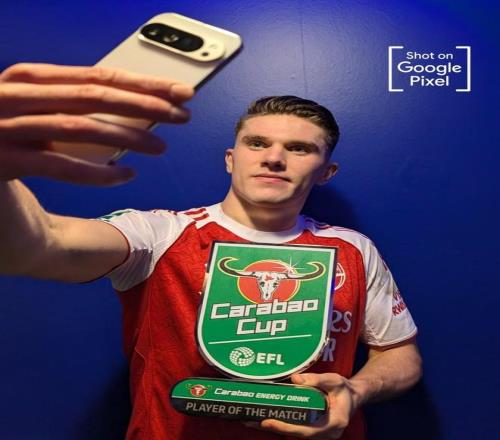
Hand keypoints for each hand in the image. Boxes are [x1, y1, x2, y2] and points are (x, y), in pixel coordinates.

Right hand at [0, 63, 193, 184]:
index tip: (180, 90)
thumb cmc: (6, 138)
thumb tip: (134, 109)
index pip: (97, 76)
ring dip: (127, 137)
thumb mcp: (38, 113)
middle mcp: (15, 96)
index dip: (143, 83)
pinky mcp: (2, 162)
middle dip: (145, 104)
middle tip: (183, 114)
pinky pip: (59, 167)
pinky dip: (97, 172)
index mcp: (29, 79)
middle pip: (94, 95)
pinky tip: (126, 176)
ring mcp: (5, 128)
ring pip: (80, 127)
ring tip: (161, 146)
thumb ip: (74, 107)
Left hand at [252, 373, 358, 438]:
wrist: (353, 397)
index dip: (286, 428)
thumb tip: (295, 379)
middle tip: (251, 421)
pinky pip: (294, 428)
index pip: (306, 431)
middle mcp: (325, 434)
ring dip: (273, 427)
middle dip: (273, 428)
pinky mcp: (312, 429)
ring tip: (251, 420)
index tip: (268, 422)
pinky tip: (265, 418)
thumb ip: (316, 379)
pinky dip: (280, 424)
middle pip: (295, 435)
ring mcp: (318, 434)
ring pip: (293, 433)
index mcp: (333, 424)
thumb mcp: (334, 380)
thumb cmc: (344, 389)